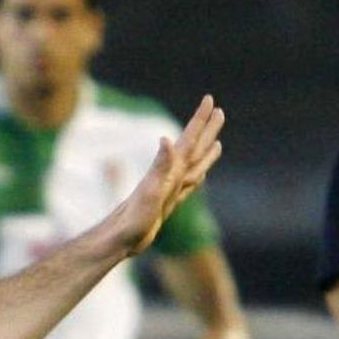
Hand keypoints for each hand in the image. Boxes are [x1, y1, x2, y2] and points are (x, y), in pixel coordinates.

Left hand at [112, 95, 224, 254]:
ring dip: (205, 151)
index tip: (210, 99)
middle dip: (206, 129)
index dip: (200, 120)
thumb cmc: (132, 219)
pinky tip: (200, 174)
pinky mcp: (168, 201)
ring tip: (216, 141)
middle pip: (194, 147)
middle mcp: (170, 175)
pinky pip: (189, 183)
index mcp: (169, 171)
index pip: (189, 139)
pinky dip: (198, 175)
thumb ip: (160, 167)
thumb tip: (166, 139)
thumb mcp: (149, 193)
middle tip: (219, 110)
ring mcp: (169, 188)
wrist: (119, 239)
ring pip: (194, 164)